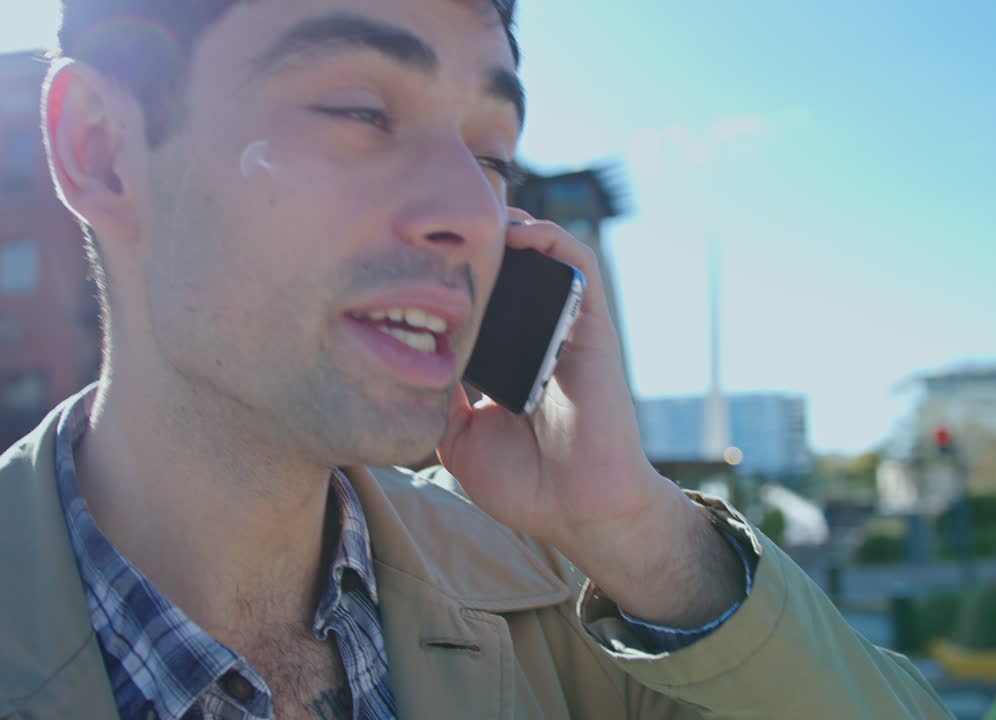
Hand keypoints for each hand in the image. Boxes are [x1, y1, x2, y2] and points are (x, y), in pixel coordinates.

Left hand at [438, 210, 743, 625]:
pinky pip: (579, 266)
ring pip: (542, 257)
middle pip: (505, 273)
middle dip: (473, 243)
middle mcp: (536, 339)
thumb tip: (402, 364)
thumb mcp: (458, 439)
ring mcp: (565, 331)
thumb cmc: (525, 483)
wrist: (577, 511)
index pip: (476, 303)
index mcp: (504, 361)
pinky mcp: (593, 328)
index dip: (448, 275)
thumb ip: (437, 399)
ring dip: (509, 228)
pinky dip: (551, 240)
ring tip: (471, 217)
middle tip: (433, 225)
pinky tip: (517, 236)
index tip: (406, 257)